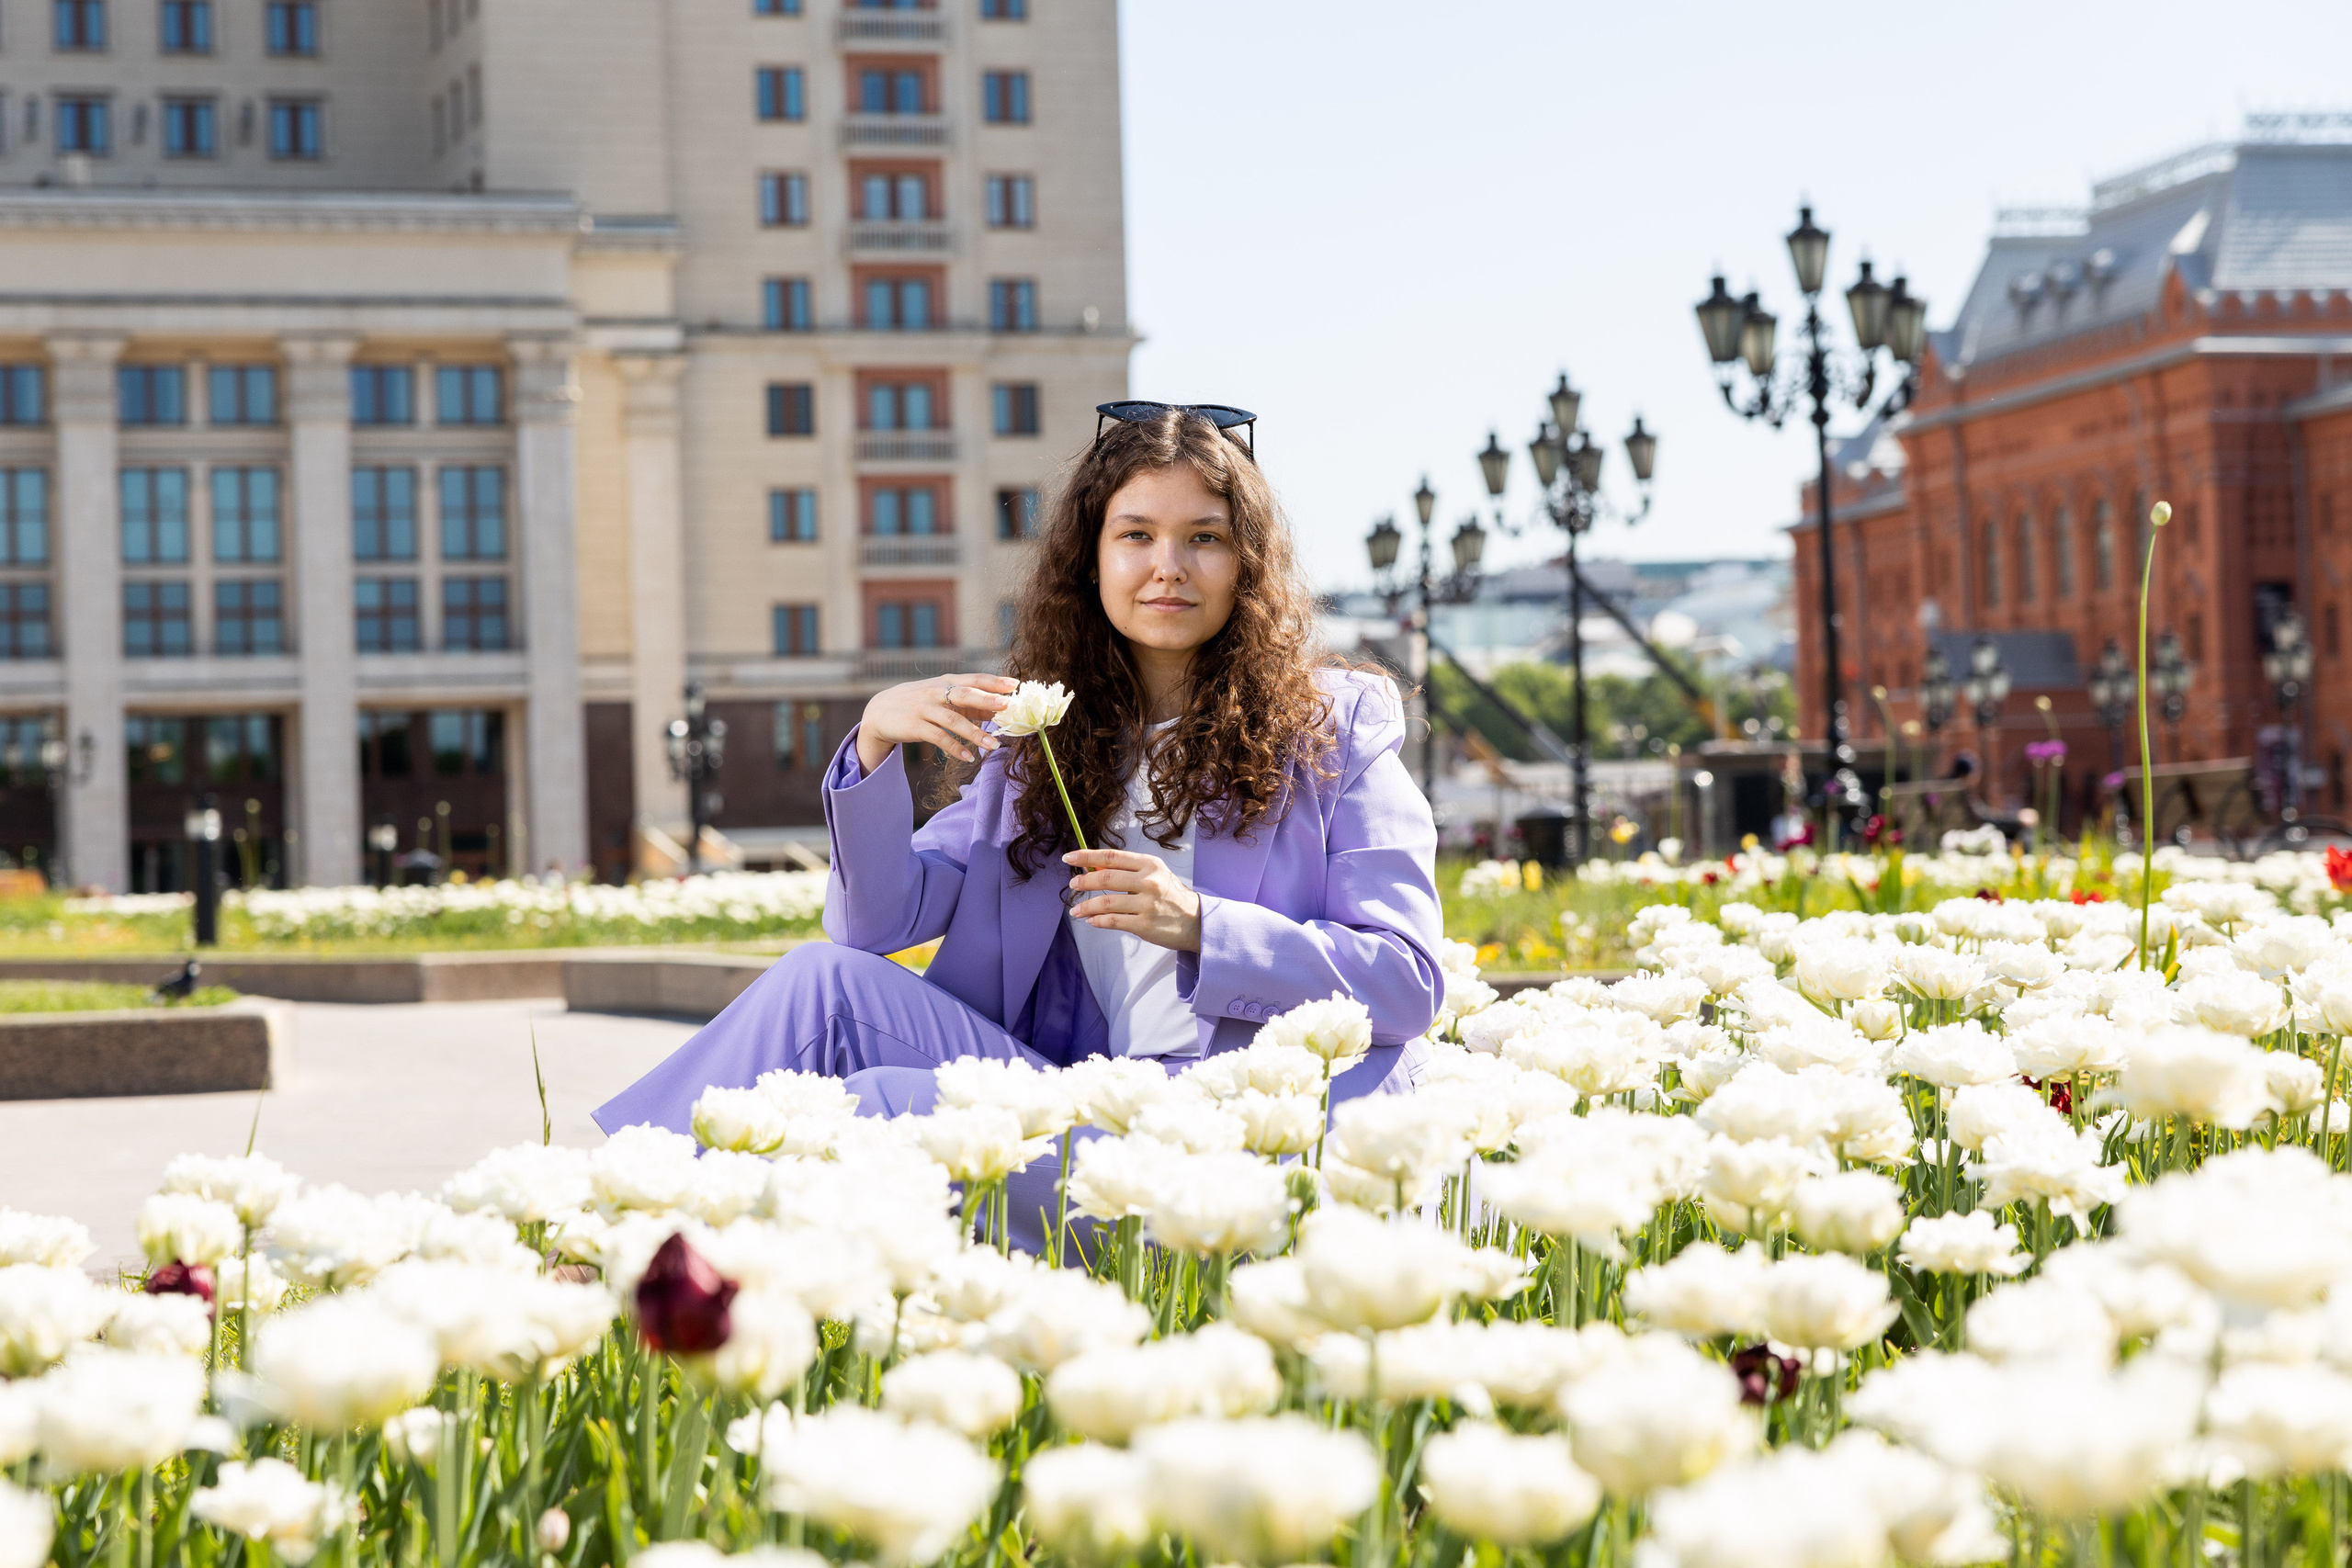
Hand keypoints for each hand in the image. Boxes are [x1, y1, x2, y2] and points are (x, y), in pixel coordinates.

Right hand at [855, 673, 1017, 774]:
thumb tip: (1001, 708)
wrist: (879, 711)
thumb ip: (970, 703)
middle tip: (1007, 705)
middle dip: (986, 699)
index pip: (974, 679)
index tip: (1015, 684)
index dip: (994, 681)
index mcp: (946, 682)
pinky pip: (938, 738)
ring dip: (975, 733)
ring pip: (953, 720)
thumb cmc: (920, 703)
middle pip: (964, 694)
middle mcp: (936, 692)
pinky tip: (968, 757)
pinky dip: (954, 748)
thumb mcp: (943, 698)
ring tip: (995, 745)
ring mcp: (924, 709)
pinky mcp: (915, 726)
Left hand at [1064, 849, 1201, 952]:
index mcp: (1149, 864)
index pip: (1111, 856)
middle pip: (1106, 877)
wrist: (1196, 921)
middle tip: (1072, 884)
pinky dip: (1097, 921)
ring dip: (1086, 906)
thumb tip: (1093, 868)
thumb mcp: (1155, 874)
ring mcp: (1147, 904)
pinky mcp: (1145, 925)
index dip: (1086, 856)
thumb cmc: (1171, 896)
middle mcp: (1149, 881)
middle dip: (1084, 881)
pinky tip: (1091, 920)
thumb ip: (1128, 870)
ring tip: (1076, 910)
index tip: (1069, 858)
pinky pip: (1113, 921)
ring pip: (1105, 902)